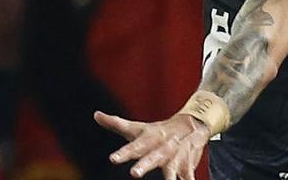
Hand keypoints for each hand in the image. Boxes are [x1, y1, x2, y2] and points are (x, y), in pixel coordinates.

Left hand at [94, 111, 210, 179]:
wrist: (192, 125)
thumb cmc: (158, 131)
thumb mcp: (137, 128)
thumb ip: (116, 124)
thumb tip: (95, 114)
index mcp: (148, 139)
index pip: (133, 146)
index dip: (123, 153)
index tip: (113, 159)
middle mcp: (161, 147)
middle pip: (152, 157)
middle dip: (144, 165)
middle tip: (134, 174)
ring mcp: (175, 156)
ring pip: (171, 168)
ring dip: (169, 177)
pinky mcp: (187, 165)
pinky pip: (188, 176)